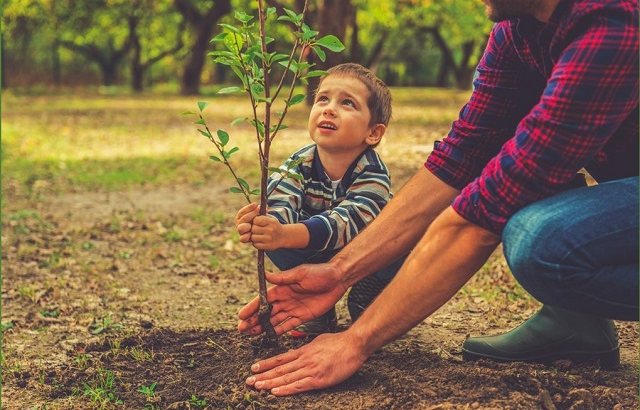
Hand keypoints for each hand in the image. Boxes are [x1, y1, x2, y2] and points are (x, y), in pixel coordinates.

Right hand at [235, 203, 259, 243]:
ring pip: (240, 228)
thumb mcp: (260, 215)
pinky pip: (242, 238)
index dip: (248, 208)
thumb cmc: (260, 222)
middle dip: (251, 214)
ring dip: (246, 225)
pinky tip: (250, 234)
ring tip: (252, 224)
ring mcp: (241, 232)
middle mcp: (239, 224)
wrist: (262, 233)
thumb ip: (261, 211)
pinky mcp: (243, 239)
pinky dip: (246, 236)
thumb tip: (266, 206)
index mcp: (241, 217)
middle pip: (243, 219)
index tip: (256, 204)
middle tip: (258, 210)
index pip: (242, 212)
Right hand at [238, 263, 346, 335]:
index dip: (252, 307)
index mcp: (283, 288)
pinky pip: (288, 325)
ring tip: (251, 333)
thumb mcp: (301, 273)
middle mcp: (286, 299)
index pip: (263, 299)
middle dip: (254, 320)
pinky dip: (278, 331)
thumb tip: (265, 275)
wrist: (338, 279)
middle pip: (266, 312)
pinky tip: (269, 335)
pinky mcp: (303, 316)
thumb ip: (283, 278)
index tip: (241, 315)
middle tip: (242, 329)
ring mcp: (293, 308)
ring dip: (263, 326)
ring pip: (275, 320)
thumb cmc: (320, 273)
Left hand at [246, 331, 367, 395]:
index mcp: (304, 351)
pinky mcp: (319, 379)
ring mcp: (310, 369)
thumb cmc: (339, 342)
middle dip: (263, 375)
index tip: (253, 368)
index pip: (280, 359)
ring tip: (257, 386)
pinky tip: (275, 392)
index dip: (266, 364)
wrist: (353, 345)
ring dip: (270, 383)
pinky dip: (286, 389)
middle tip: (248, 381)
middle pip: (279, 370)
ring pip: (286, 378)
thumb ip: (306, 348)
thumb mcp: (318, 341)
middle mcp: (304, 360)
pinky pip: (299, 385)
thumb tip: (296, 352)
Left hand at [248, 214, 285, 250]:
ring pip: (253, 237)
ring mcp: (269, 239)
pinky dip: (256, 243)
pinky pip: (255, 244)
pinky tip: (260, 240)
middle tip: (257, 229)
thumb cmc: (273, 226)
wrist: (283, 236)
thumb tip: (252, 211)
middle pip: (253, 229)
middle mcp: (270, 230)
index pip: (256, 220)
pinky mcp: (267, 246)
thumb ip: (261, 215)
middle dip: (253, 229)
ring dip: (254, 236)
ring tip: (258, 235)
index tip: (257, 222)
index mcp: (271, 222)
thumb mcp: (270, 218)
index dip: (254, 221)